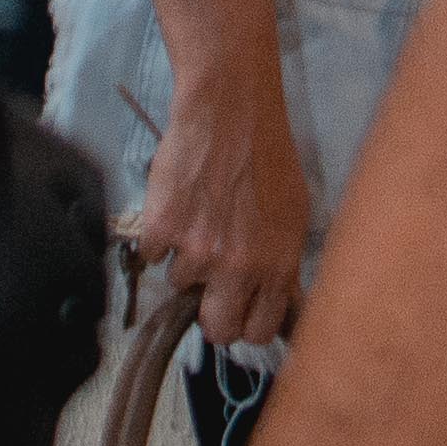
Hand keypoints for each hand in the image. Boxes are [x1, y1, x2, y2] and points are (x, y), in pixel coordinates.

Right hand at [133, 84, 313, 352]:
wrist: (229, 113)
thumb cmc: (267, 158)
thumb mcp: (294, 214)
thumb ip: (284, 263)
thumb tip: (281, 302)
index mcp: (277, 267)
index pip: (259, 331)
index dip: (246, 324)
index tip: (239, 312)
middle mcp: (238, 268)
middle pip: (217, 329)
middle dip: (212, 315)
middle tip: (208, 291)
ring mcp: (197, 251)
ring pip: (180, 283)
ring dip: (185, 260)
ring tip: (198, 219)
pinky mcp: (161, 230)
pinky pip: (151, 255)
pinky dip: (158, 236)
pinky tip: (176, 205)